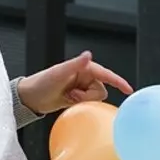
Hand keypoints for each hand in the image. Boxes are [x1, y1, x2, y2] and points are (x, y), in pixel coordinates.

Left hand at [18, 51, 132, 114]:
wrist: (30, 98)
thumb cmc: (41, 83)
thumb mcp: (59, 73)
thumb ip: (75, 64)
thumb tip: (88, 55)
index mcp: (84, 68)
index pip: (106, 74)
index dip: (118, 82)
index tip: (129, 90)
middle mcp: (84, 77)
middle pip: (101, 90)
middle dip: (88, 96)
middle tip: (72, 95)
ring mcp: (81, 87)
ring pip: (96, 98)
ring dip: (83, 101)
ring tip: (69, 98)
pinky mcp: (78, 97)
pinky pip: (89, 104)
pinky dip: (81, 105)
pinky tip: (69, 102)